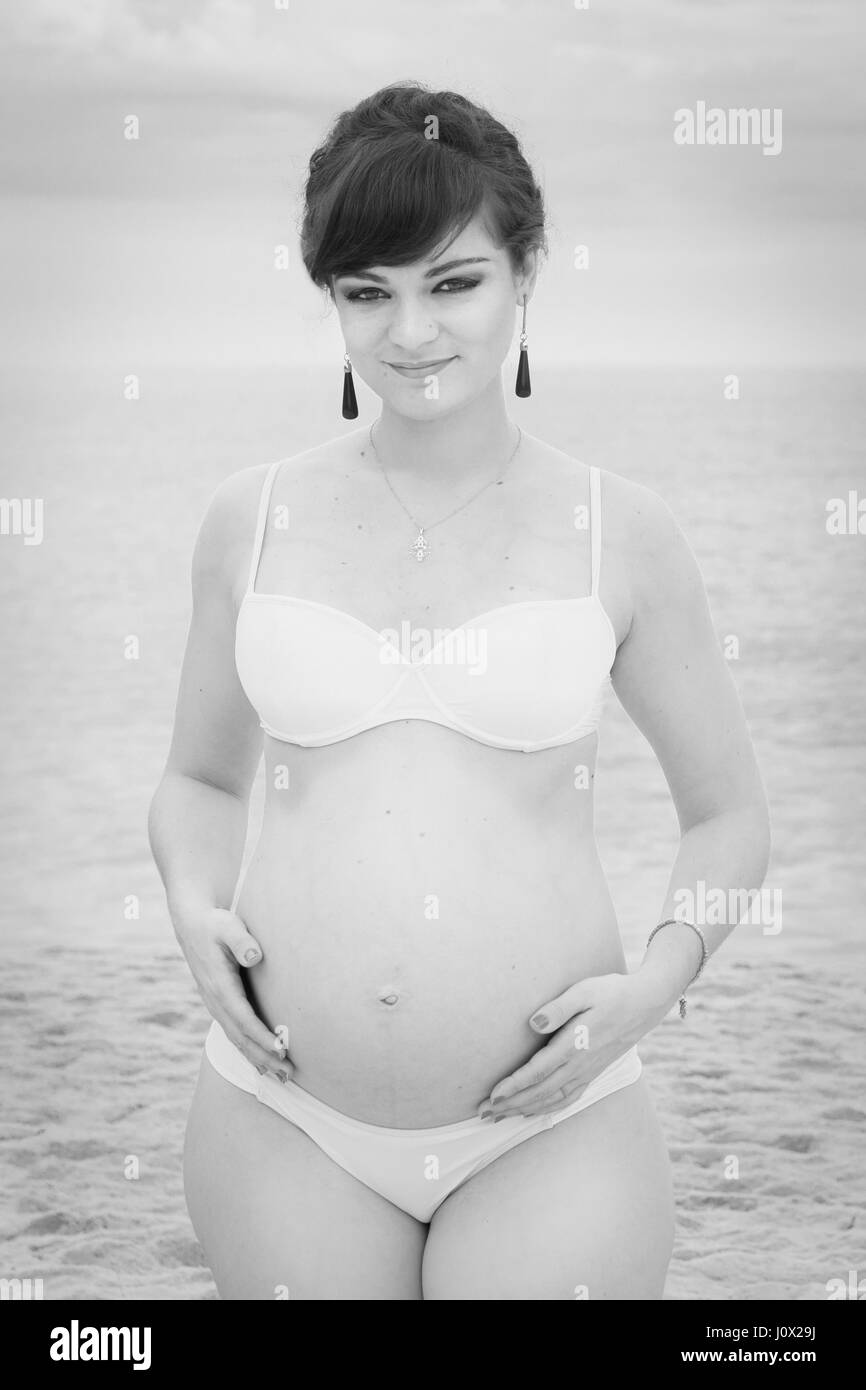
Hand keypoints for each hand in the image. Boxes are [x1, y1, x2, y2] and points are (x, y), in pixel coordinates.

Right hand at [172, 903, 294, 1081]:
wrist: (190, 923)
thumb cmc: (214, 923)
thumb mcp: (227, 925)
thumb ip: (241, 939)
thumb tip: (255, 955)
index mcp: (219, 985)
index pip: (243, 1018)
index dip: (262, 1037)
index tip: (281, 1051)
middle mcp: (215, 1000)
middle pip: (241, 1037)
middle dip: (263, 1057)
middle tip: (288, 1075)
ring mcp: (214, 1004)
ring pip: (236, 1039)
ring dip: (257, 1058)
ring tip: (279, 1077)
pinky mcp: (218, 1003)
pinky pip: (233, 1032)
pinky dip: (247, 1049)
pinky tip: (260, 1061)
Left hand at [477, 972, 666, 1120]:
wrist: (645, 1003)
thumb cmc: (611, 992)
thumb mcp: (584, 991)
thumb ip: (558, 1007)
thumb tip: (533, 1022)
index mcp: (575, 1044)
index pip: (538, 1072)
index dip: (515, 1086)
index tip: (493, 1096)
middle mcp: (580, 1064)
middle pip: (540, 1092)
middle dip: (511, 1104)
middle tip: (483, 1114)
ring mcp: (588, 1072)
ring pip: (552, 1100)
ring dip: (524, 1110)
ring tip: (499, 1117)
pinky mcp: (592, 1073)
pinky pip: (567, 1098)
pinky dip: (547, 1109)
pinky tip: (532, 1113)